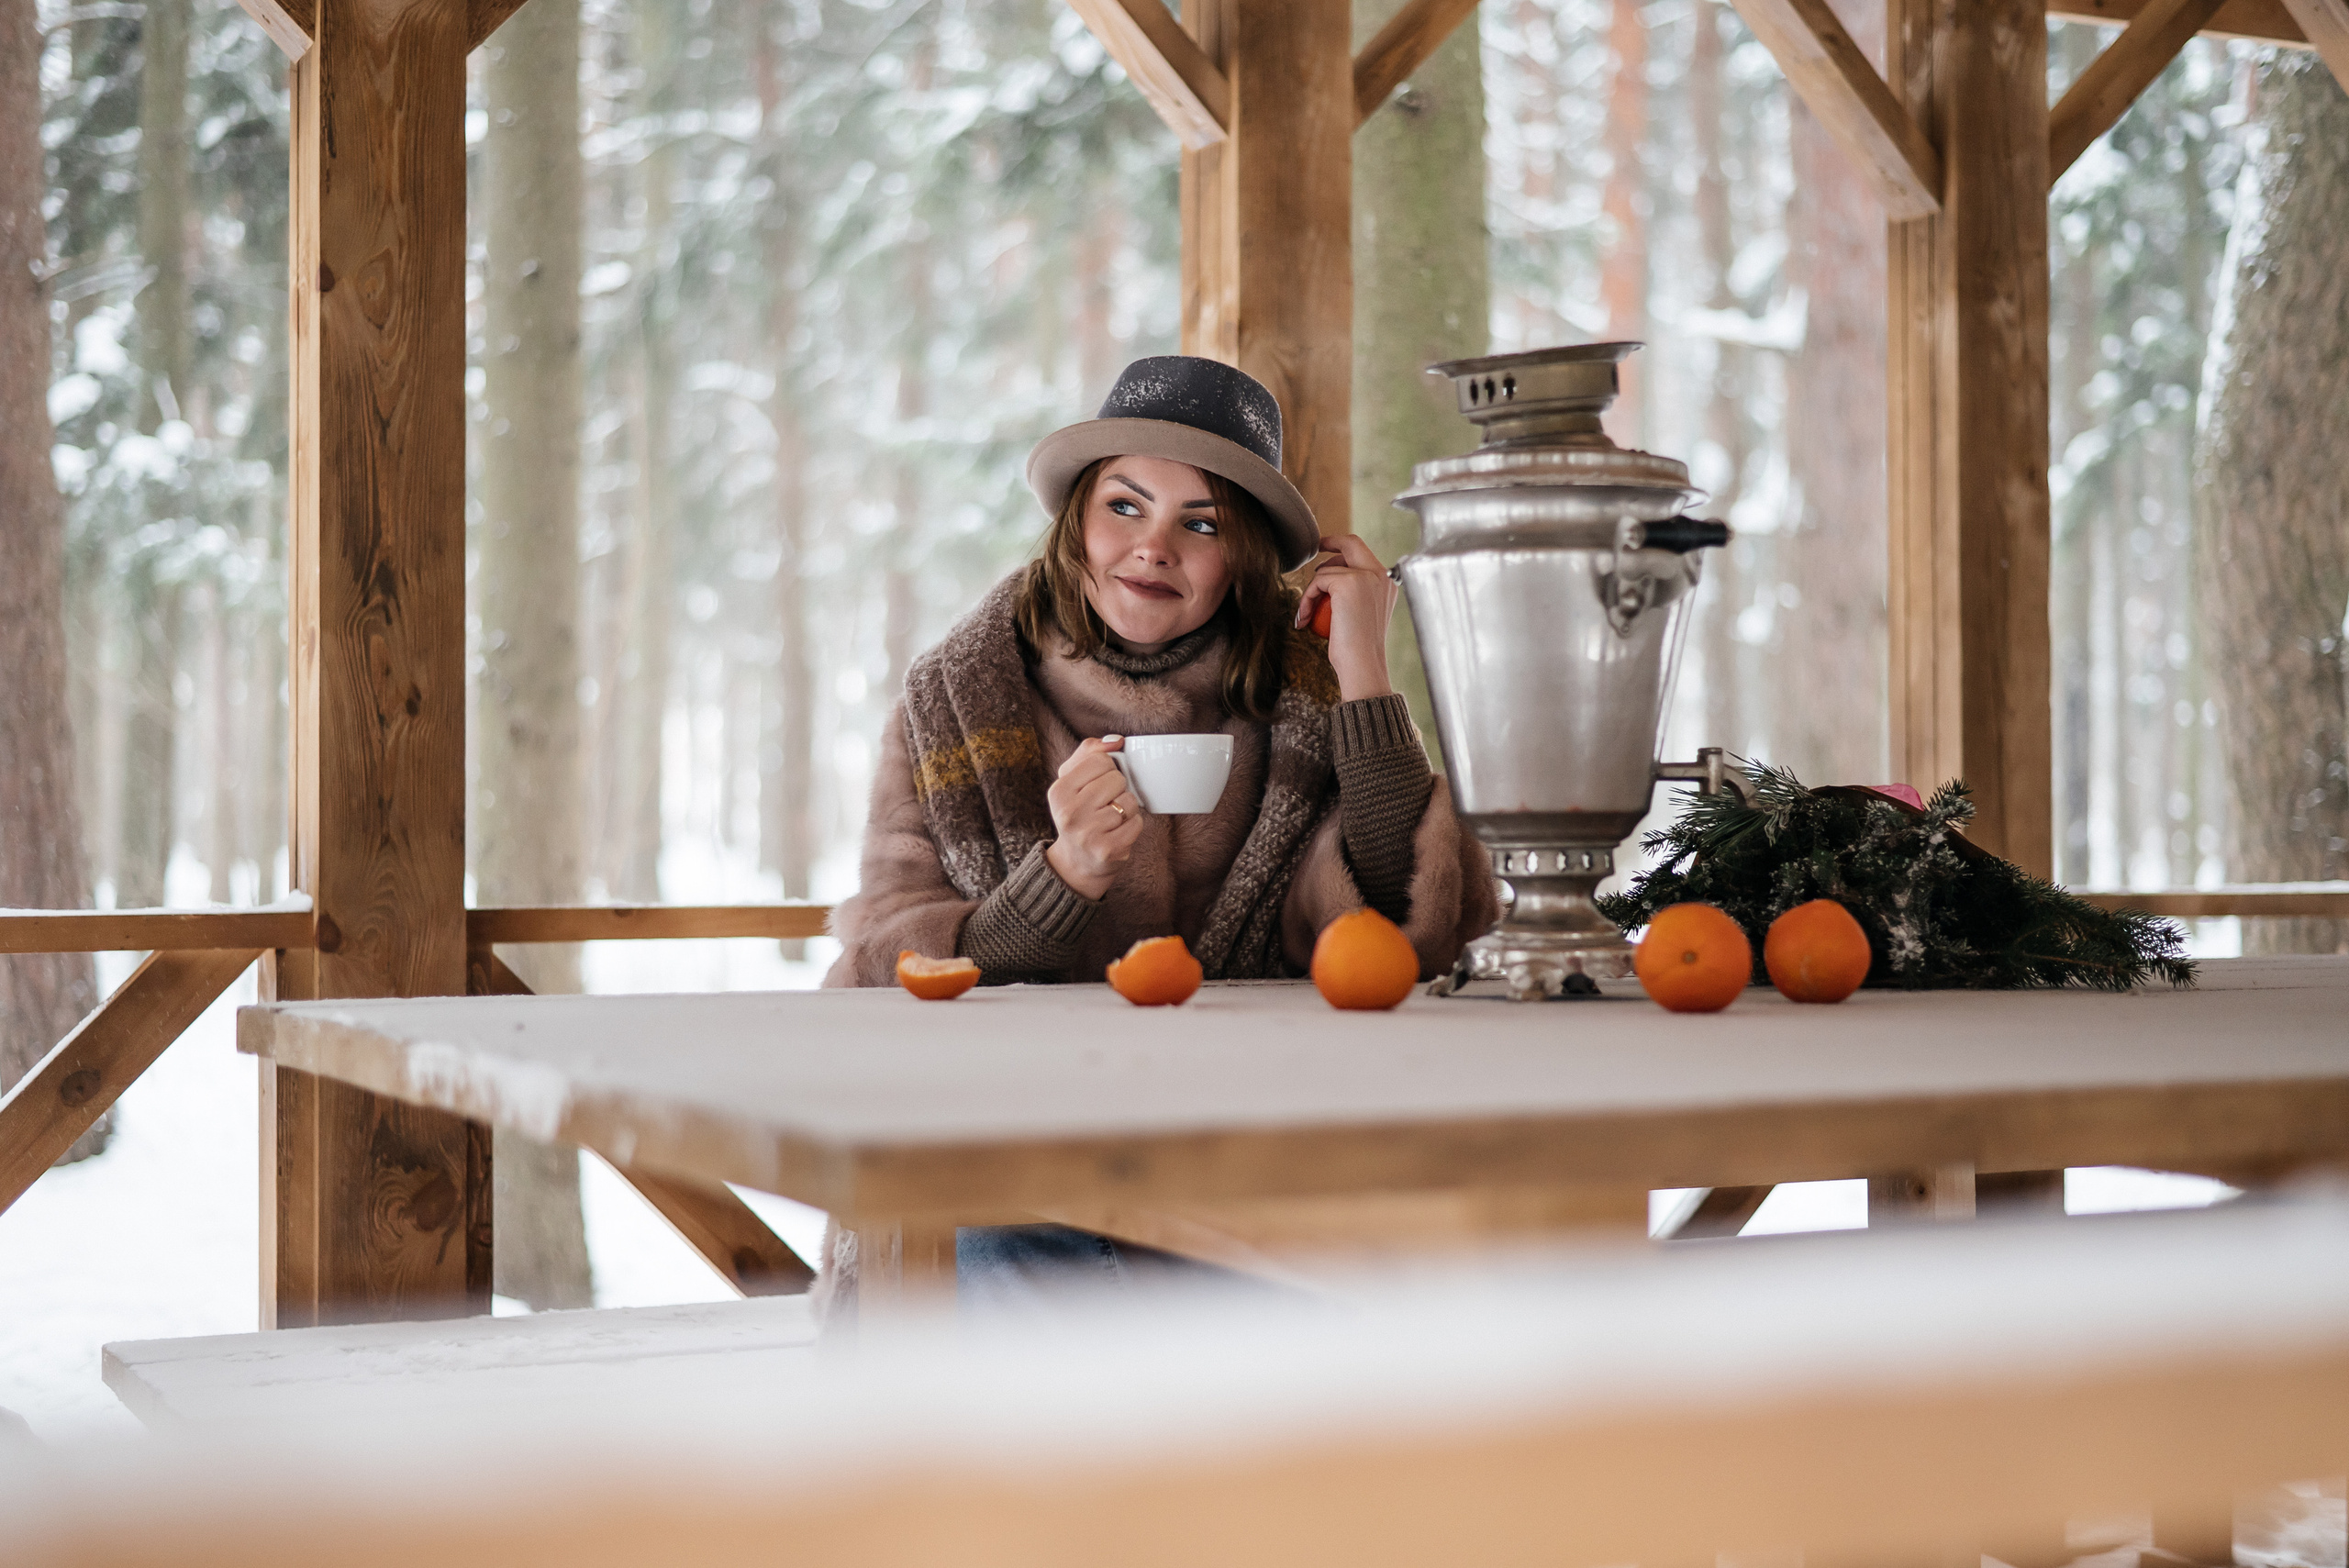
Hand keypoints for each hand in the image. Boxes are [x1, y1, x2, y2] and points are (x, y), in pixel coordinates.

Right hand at [1044, 736, 1143, 900]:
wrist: (1076, 861)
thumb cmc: (1078, 812)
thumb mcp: (1072, 780)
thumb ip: (1090, 752)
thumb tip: (1117, 741)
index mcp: (1058, 791)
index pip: (1100, 760)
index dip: (1106, 769)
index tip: (1097, 784)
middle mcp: (1069, 812)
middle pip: (1116, 779)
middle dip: (1117, 789)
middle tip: (1104, 804)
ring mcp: (1088, 833)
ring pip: (1129, 801)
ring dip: (1127, 808)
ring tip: (1111, 819)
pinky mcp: (1107, 849)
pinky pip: (1137, 822)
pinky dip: (1133, 825)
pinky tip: (1117, 832)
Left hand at [1294, 534, 1397, 702]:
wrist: (1363, 665)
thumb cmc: (1358, 650)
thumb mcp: (1361, 615)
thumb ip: (1355, 594)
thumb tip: (1329, 580)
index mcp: (1387, 583)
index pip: (1364, 553)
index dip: (1344, 546)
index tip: (1327, 546)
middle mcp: (1380, 575)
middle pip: (1351, 543)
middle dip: (1330, 541)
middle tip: (1315, 548)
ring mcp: (1366, 576)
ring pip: (1327, 570)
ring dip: (1311, 591)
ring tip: (1307, 615)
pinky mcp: (1348, 582)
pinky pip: (1317, 582)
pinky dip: (1306, 599)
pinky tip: (1304, 619)